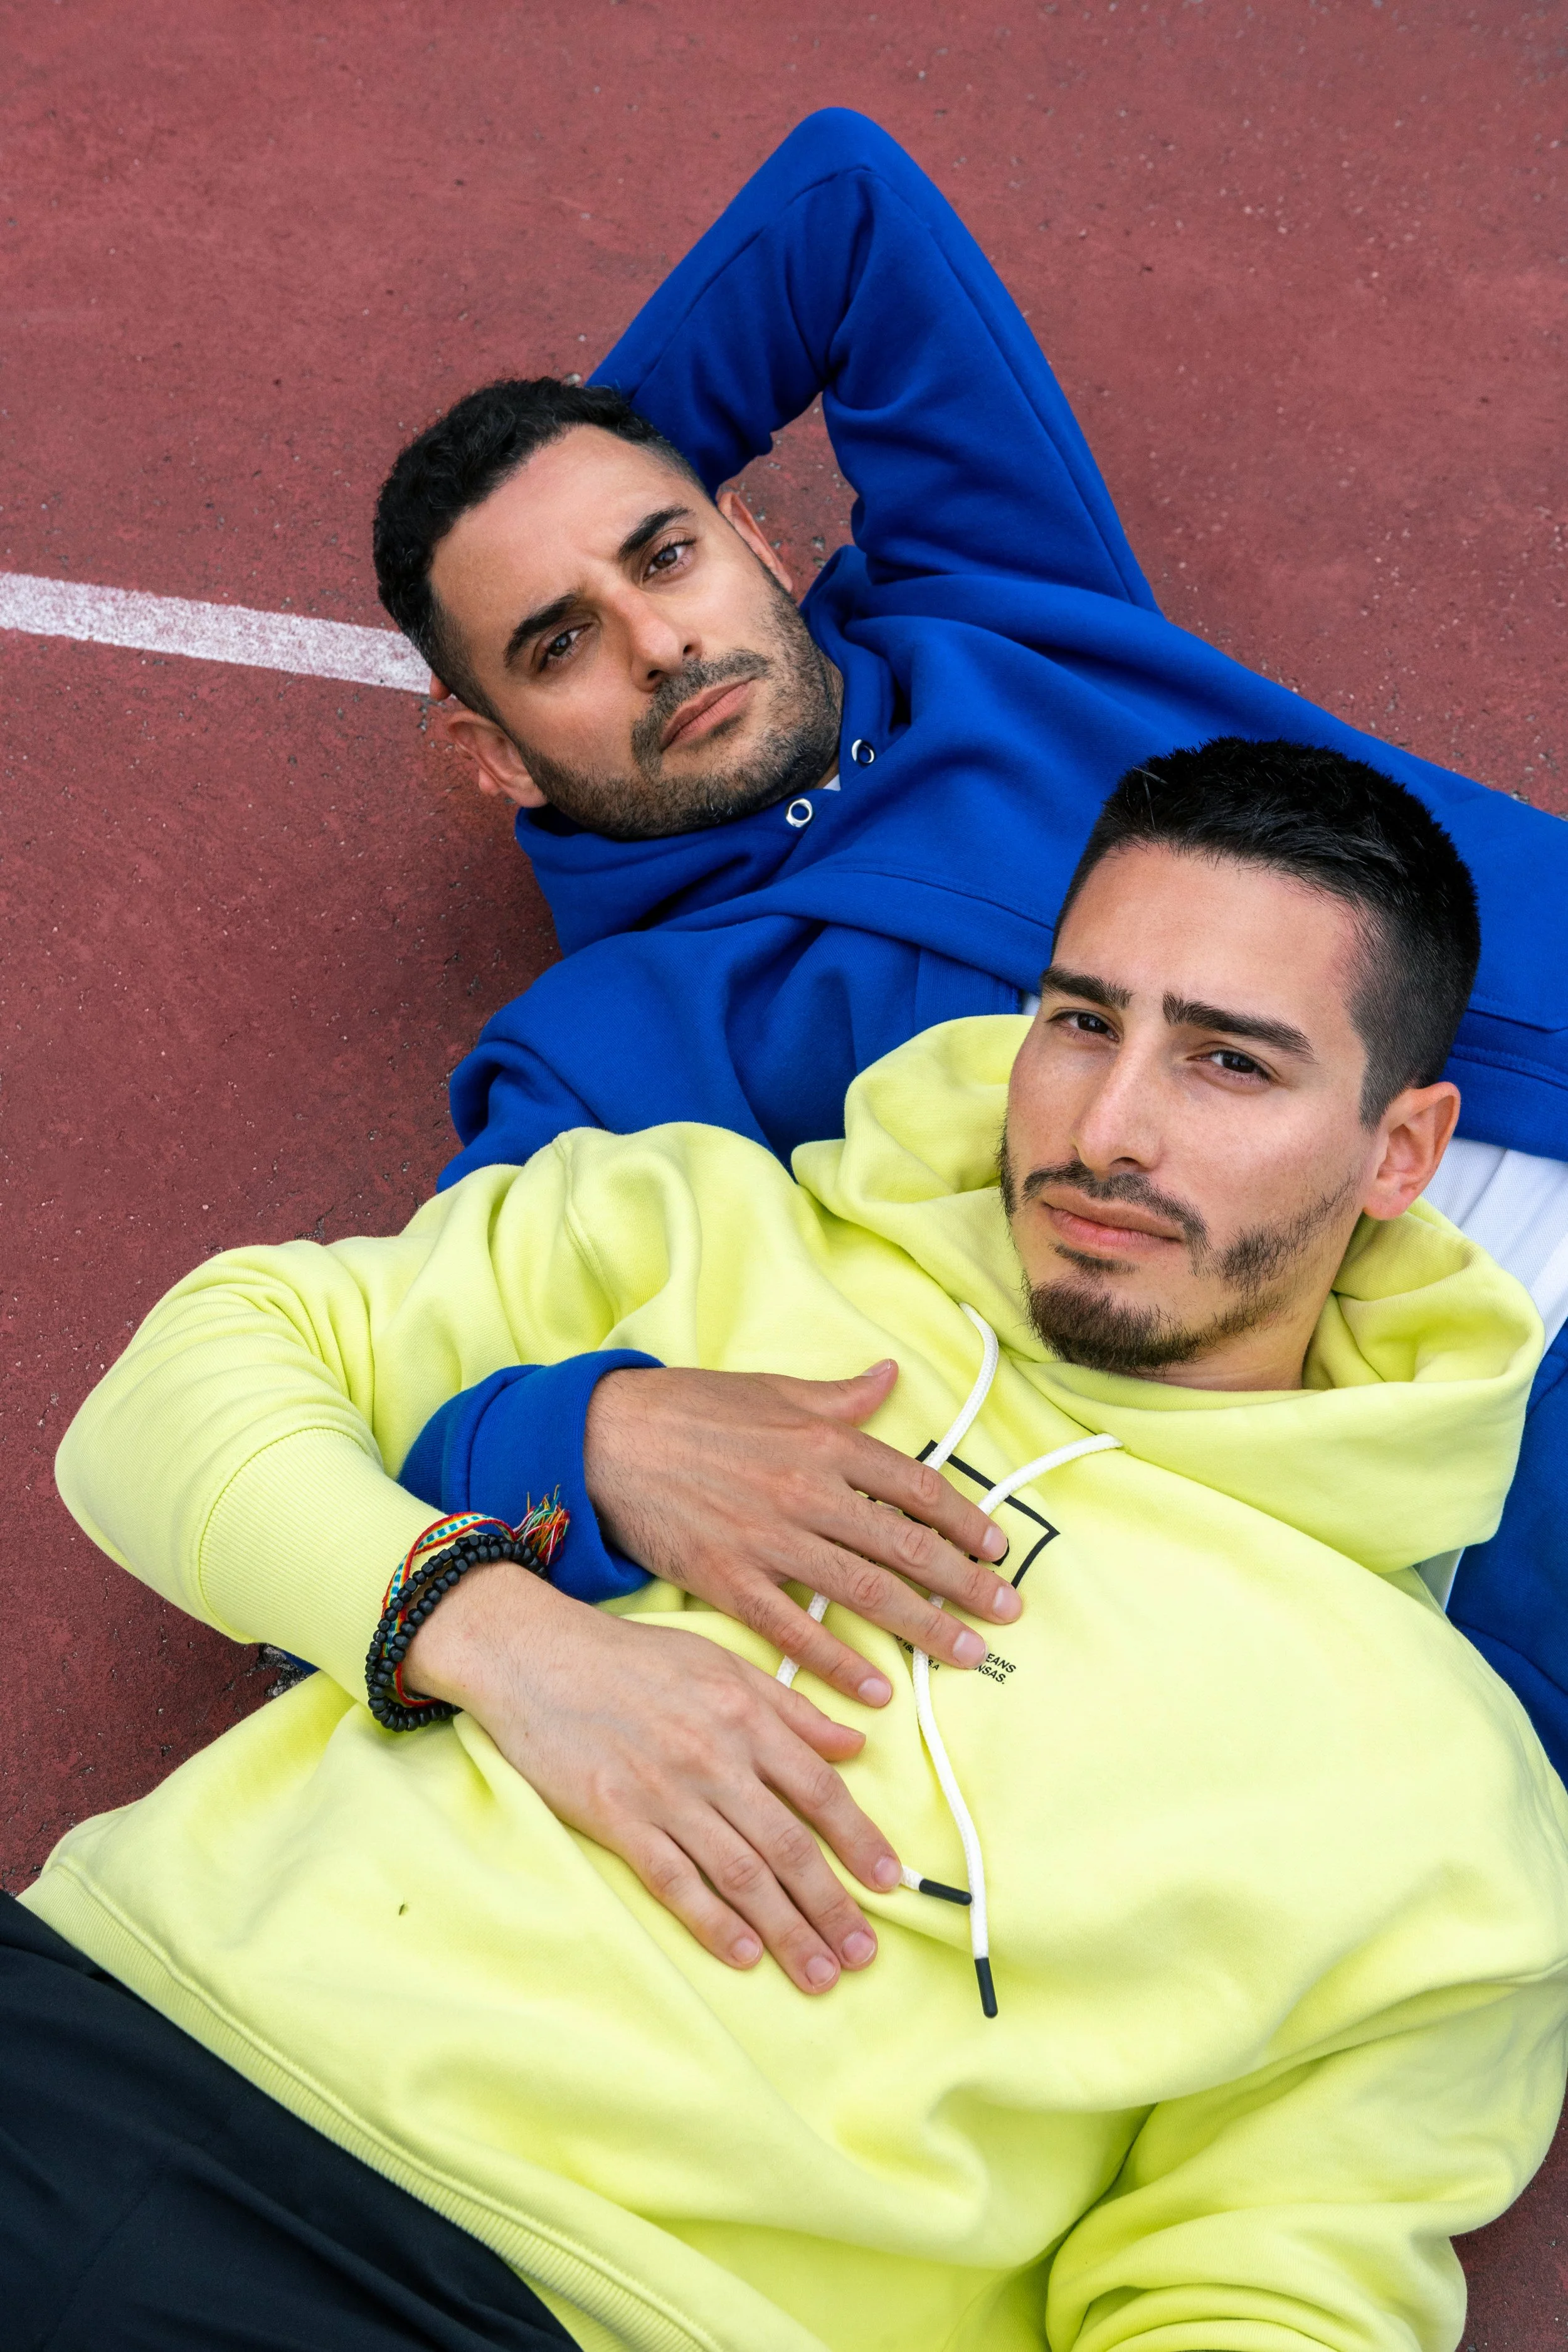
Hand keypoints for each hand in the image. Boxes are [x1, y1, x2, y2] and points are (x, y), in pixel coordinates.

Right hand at [403, 1561, 899, 1993]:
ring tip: (819, 1973)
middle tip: (863, 1956)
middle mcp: (715, 1756)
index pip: (820, 1789)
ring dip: (785, 1928)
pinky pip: (672, 1878)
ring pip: (740, 1870)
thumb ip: (791, 1707)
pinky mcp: (615, 1815)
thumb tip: (854, 1745)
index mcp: (745, 1715)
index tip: (891, 1884)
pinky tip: (742, 1954)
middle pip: (788, 1843)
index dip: (860, 1840)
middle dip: (832, 1905)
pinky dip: (710, 1919)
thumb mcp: (721, 1661)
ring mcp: (664, 1789)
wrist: (536, 1652)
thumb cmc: (631, 1657)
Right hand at [585, 1361, 1017, 1705]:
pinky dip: (837, 1662)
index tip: (998, 1549)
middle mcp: (807, 1491)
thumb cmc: (691, 1409)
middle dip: (963, 1582)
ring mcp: (768, 1539)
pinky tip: (874, 1688)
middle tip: (1007, 1612)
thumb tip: (890, 1377)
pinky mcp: (728, 1579)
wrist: (605, 1438)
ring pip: (863, 1591)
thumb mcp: (773, 1390)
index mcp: (824, 1440)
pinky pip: (794, 1629)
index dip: (964, 1520)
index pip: (915, 1486)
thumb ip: (839, 1396)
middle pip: (903, 1545)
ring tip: (966, 1653)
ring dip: (923, 1625)